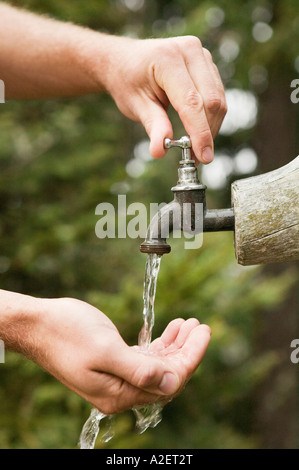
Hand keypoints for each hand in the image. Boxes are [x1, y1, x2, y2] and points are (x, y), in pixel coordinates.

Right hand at [31, 298, 210, 413]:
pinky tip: (171, 329)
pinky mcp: (114, 363)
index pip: (168, 382)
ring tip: (189, 323)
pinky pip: (146, 358)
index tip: (204, 333)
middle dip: (186, 350)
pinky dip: (161, 344)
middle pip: (166, 375)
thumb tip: (172, 382)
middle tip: (201, 326)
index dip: (190, 358)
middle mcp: (120, 390)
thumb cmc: (66, 333)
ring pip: (158, 365)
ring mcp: (117, 377)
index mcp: (119, 394)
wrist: (38, 325)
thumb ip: (139, 369)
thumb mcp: (104, 350)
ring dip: (176, 345)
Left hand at [103, 35, 226, 163]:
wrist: (125, 60)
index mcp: (167, 59)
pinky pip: (217, 96)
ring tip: (196, 148)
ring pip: (218, 100)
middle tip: (197, 158)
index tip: (203, 157)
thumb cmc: (127, 80)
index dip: (200, 132)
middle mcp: (189, 51)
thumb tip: (160, 151)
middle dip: (207, 133)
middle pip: (211, 101)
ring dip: (211, 128)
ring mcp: (201, 56)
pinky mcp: (208, 64)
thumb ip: (153, 127)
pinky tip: (199, 131)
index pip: (191, 102)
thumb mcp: (135, 105)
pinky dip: (211, 118)